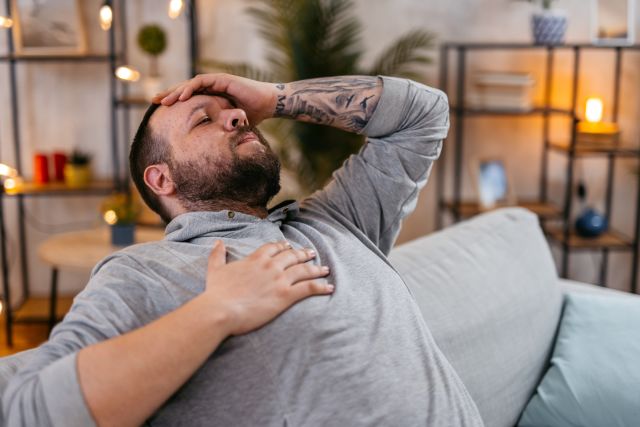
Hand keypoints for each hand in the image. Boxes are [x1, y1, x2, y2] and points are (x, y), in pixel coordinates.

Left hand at [152, 73, 277, 125]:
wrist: (269, 104)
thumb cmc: (254, 115)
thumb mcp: (230, 125)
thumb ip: (220, 129)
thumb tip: (212, 148)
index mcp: (213, 96)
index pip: (190, 97)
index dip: (175, 102)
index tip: (161, 110)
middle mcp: (212, 86)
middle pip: (186, 89)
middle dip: (169, 94)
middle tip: (154, 101)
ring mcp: (216, 81)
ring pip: (190, 84)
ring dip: (176, 92)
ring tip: (164, 101)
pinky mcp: (222, 79)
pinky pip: (202, 81)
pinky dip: (190, 88)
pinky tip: (182, 97)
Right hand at [205, 240, 332, 335]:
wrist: (221, 310)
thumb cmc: (216, 292)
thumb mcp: (215, 269)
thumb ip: (217, 255)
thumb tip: (218, 242)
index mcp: (255, 259)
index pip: (273, 248)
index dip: (282, 246)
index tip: (288, 246)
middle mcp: (270, 266)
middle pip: (292, 256)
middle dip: (303, 254)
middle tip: (311, 253)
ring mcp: (280, 280)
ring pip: (303, 270)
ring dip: (315, 269)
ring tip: (324, 269)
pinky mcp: (286, 295)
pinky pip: (308, 288)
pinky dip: (321, 287)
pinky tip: (329, 287)